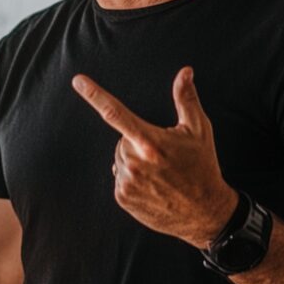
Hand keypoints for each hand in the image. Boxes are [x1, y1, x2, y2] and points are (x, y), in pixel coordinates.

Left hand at [71, 67, 237, 247]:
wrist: (205, 212)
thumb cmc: (202, 166)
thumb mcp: (199, 130)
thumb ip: (186, 98)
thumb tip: (185, 71)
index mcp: (150, 141)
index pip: (115, 113)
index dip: (95, 95)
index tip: (78, 80)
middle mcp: (135, 162)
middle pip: (122, 139)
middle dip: (137, 142)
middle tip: (162, 156)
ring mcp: (127, 181)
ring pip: (120, 159)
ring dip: (134, 161)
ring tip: (159, 173)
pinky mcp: (123, 197)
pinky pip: (119, 177)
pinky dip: (131, 178)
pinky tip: (152, 186)